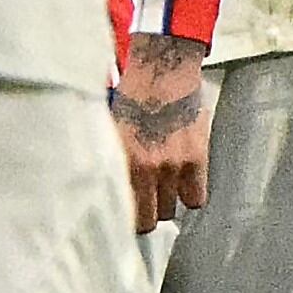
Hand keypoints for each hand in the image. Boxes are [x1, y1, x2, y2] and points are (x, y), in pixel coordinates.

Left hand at [112, 37, 211, 233]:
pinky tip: (181, 183)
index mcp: (116, 160)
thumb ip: (105, 160)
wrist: (162, 72)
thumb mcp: (106, 130)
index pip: (119, 211)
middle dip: (145, 215)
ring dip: (166, 203)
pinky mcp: (196, 160)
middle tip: (143, 204)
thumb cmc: (130, 98)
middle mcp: (144, 168)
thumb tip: (96, 189)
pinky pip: (196, 199)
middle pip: (148, 219)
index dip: (120, 219)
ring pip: (171, 210)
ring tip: (160, 187)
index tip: (119, 220)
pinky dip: (189, 196)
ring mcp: (172, 166)